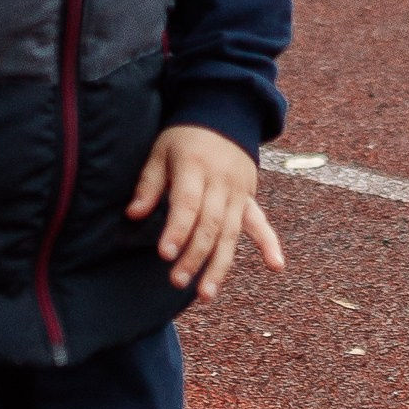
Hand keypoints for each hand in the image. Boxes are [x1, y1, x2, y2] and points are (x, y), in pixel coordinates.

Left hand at [125, 124, 285, 303]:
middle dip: (194, 256)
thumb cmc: (183, 137)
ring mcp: (238, 192)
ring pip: (230, 233)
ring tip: (205, 294)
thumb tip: (132, 214)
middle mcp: (221, 182)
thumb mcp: (160, 150)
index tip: (165, 253)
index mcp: (195, 167)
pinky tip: (276, 266)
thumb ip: (148, 183)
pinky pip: (260, 223)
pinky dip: (269, 244)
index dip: (177, 229)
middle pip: (209, 225)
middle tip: (177, 281)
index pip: (188, 204)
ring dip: (219, 265)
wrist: (223, 115)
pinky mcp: (248, 198)